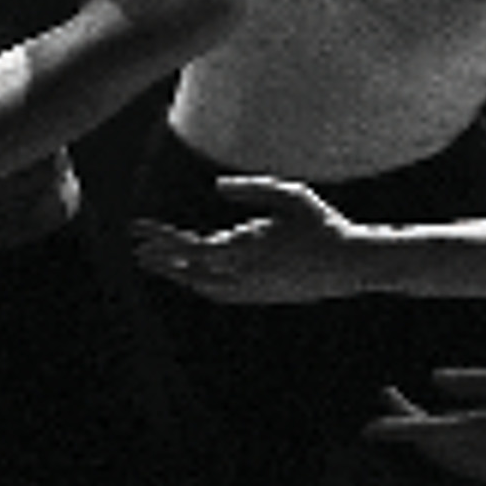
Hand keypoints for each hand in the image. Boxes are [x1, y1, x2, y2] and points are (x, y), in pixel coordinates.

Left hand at [129, 174, 374, 303]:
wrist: (348, 265)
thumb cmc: (321, 223)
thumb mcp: (288, 194)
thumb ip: (251, 188)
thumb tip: (216, 187)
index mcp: (245, 249)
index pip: (189, 250)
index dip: (160, 242)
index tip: (137, 234)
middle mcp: (243, 275)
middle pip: (188, 271)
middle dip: (161, 259)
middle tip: (137, 249)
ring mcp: (251, 291)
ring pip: (202, 287)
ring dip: (179, 273)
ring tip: (159, 260)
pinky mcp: (260, 298)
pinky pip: (220, 294)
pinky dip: (200, 284)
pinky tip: (194, 275)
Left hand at [362, 366, 485, 483]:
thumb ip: (477, 382)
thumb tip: (434, 380)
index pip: (430, 433)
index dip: (397, 428)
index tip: (368, 428)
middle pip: (431, 447)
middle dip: (406, 423)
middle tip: (387, 394)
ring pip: (444, 460)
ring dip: (423, 437)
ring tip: (405, 408)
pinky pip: (462, 466)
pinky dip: (444, 449)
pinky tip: (439, 432)